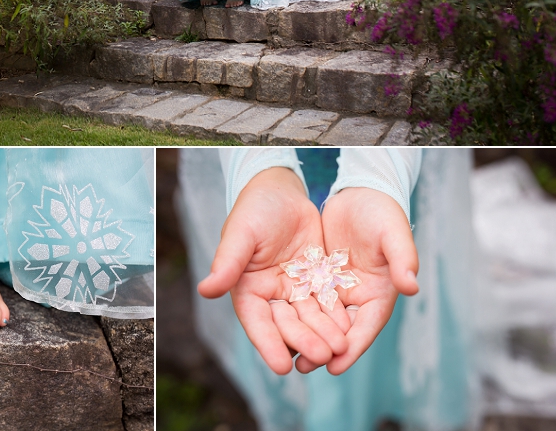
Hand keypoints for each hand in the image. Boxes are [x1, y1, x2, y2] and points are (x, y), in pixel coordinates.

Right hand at [198, 167, 350, 374]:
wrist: (282, 189)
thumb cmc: (255, 208)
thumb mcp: (242, 233)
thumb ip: (227, 262)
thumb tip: (205, 290)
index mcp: (247, 287)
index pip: (257, 321)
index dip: (268, 343)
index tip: (282, 366)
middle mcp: (271, 294)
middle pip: (287, 324)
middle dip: (304, 341)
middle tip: (322, 355)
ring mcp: (295, 288)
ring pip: (310, 318)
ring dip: (323, 334)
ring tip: (339, 348)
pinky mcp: (316, 280)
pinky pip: (327, 302)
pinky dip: (337, 317)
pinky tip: (350, 330)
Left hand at [297, 187, 418, 374]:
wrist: (361, 191)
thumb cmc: (383, 212)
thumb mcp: (393, 233)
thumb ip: (403, 258)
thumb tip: (411, 286)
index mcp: (380, 293)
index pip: (366, 327)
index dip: (352, 347)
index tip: (335, 365)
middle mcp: (358, 295)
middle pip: (340, 329)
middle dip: (323, 348)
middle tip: (303, 366)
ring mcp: (338, 286)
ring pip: (321, 317)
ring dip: (307, 334)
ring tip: (289, 354)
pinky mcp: (320, 274)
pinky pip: (307, 296)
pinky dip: (297, 311)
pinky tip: (279, 322)